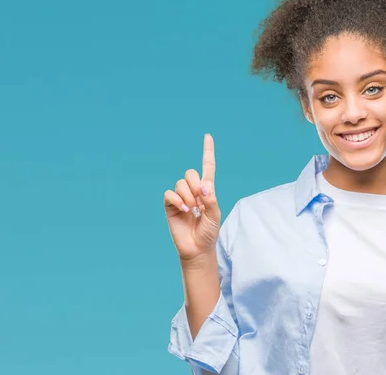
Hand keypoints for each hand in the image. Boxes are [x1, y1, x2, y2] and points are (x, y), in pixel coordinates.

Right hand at [163, 134, 221, 262]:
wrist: (197, 248)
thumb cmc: (208, 232)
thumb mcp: (215, 215)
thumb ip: (211, 199)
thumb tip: (204, 186)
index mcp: (207, 191)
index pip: (207, 167)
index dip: (207, 152)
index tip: (207, 136)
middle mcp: (193, 191)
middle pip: (190, 173)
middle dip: (195, 184)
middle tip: (200, 201)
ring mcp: (180, 197)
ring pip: (180, 183)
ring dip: (188, 195)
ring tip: (192, 209)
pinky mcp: (170, 206)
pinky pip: (170, 194)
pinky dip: (177, 200)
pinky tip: (184, 209)